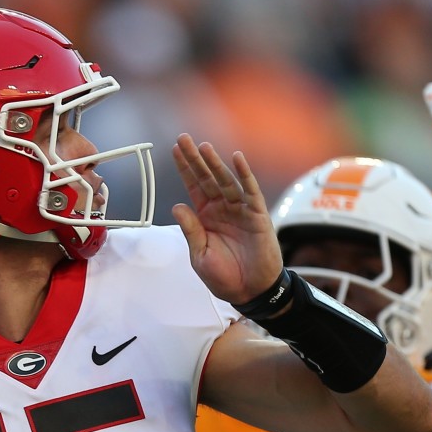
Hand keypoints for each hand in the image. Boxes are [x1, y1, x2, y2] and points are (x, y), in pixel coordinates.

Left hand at [171, 133, 281, 304]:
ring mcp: (239, 210)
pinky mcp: (257, 215)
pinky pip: (250, 192)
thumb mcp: (200, 255)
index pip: (193, 186)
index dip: (185, 168)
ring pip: (226, 181)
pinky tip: (237, 159)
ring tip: (204, 147)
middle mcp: (222, 209)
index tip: (174, 149)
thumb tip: (177, 206)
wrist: (250, 292)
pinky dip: (244, 175)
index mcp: (205, 217)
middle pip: (207, 178)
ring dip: (215, 164)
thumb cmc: (225, 277)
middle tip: (184, 139)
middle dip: (195, 159)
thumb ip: (190, 231)